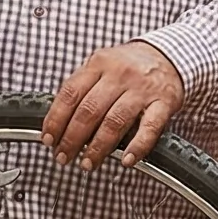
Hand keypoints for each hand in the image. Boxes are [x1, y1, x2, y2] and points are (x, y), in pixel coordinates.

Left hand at [44, 42, 184, 166]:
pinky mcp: (164, 103)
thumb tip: (58, 121)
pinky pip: (149, 128)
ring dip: (98, 147)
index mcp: (99, 64)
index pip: (70, 93)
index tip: (48, 139)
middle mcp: (119, 75)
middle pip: (89, 110)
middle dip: (72, 139)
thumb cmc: (130, 66)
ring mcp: (142, 89)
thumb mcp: (102, 65)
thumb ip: (82, 87)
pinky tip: (126, 160)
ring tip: (88, 162)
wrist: (169, 56)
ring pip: (115, 121)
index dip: (56, 119)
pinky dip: (137, 147)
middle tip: (63, 156)